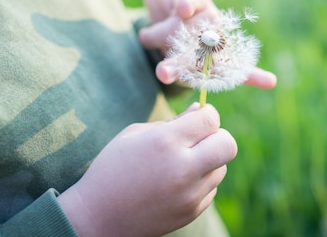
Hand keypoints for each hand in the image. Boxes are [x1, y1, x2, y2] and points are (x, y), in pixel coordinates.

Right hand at [57, 104, 236, 236]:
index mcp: (166, 142)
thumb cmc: (113, 167)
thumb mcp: (135, 134)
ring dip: (209, 159)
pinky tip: (176, 181)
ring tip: (182, 161)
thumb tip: (200, 110)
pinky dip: (201, 181)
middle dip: (218, 136)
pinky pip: (211, 188)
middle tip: (200, 137)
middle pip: (228, 144)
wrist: (98, 216)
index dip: (207, 113)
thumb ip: (173, 121)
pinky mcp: (191, 212)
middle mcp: (183, 168)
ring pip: (221, 168)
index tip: (198, 116)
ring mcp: (189, 194)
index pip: (210, 119)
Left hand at [138, 0, 276, 90]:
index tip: (180, 7)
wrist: (172, 39)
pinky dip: (255, 74)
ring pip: (206, 55)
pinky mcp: (218, 66)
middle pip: (194, 31)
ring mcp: (214, 45)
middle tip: (150, 43)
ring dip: (190, 66)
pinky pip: (239, 70)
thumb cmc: (166, 10)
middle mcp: (208, 22)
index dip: (185, 2)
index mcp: (195, 1)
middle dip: (172, 39)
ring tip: (165, 73)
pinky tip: (270, 80)